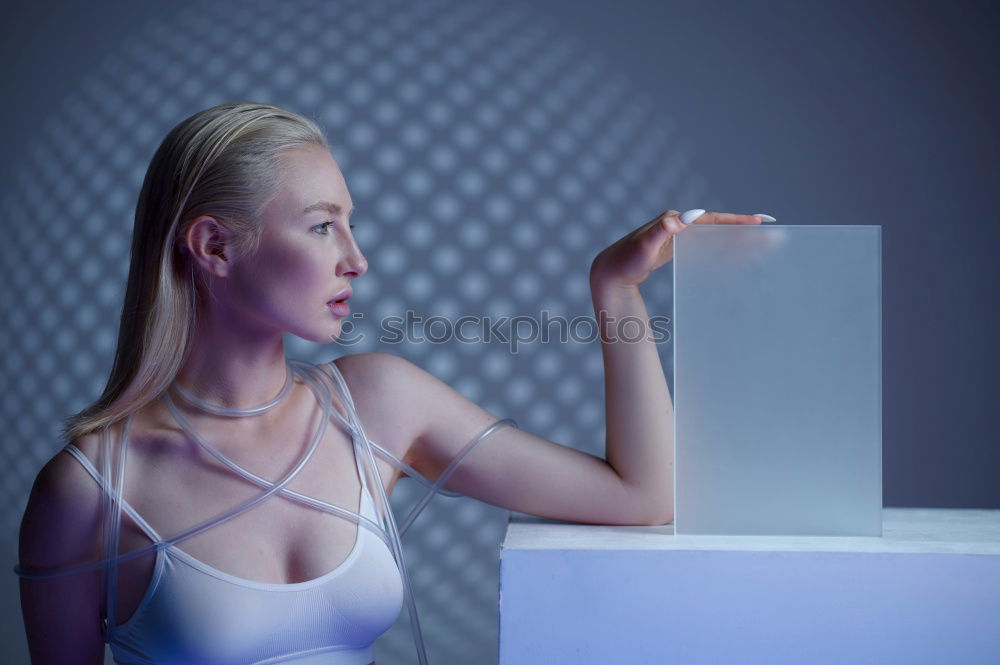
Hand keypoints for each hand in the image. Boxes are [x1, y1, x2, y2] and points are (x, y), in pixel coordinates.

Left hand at [589, 209, 764, 287]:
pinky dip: (719, 249)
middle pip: (716, 226)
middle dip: (742, 229)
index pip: (711, 219)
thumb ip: (664, 229)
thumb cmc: (625, 261)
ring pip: (712, 236)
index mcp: (674, 219)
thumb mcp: (644, 245)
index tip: (759, 221)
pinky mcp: (675, 247)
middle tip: (770, 233)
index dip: (735, 220)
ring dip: (734, 239)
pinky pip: (703, 247)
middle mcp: (677, 223)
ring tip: (759, 244)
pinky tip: (732, 256)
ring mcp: (676, 235)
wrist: (609, 273)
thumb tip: (690, 215)